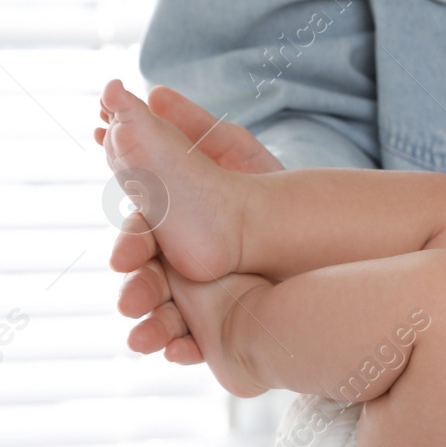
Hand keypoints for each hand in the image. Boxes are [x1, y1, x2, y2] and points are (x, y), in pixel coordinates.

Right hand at [97, 86, 281, 361]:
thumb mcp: (238, 153)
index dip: (130, 246)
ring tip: (141, 341)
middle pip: (146, 280)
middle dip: (135, 291)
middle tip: (127, 303)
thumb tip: (152, 92)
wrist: (321, 233)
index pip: (141, 235)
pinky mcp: (221, 325)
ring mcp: (197, 296)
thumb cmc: (270, 189)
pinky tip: (180, 353)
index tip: (124, 258)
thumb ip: (197, 127)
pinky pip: (198, 344)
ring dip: (149, 328)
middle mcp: (176, 263)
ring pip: (164, 316)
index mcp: (170, 223)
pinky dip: (184, 350)